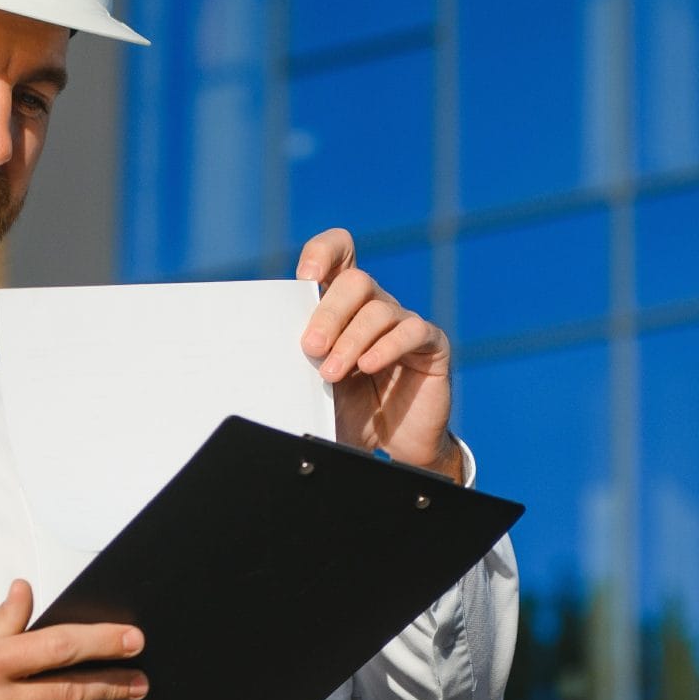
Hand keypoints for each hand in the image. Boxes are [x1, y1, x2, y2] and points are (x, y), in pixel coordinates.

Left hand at [295, 228, 459, 479]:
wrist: (392, 447)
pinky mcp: (431, 346)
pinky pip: (412, 332)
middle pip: (356, 281)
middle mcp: (376, 306)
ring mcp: (405, 323)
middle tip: (311, 346)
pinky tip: (368, 366)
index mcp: (345, 306)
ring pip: (379, 310)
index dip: (324, 252)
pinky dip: (387, 347)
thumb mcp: (316, 386)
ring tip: (331, 373)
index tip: (306, 277)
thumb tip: (266, 358)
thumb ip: (299, 364)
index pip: (340, 253)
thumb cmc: (351, 411)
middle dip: (329, 313)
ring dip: (350, 340)